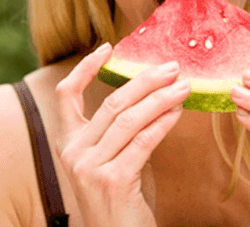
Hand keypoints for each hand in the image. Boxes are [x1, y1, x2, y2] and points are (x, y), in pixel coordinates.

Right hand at [55, 43, 189, 226]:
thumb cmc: (120, 202)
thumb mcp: (111, 162)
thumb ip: (119, 133)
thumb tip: (150, 95)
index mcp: (68, 143)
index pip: (66, 95)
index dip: (85, 68)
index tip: (107, 47)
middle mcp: (74, 152)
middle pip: (111, 102)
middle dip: (145, 80)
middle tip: (172, 67)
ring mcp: (90, 167)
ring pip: (129, 118)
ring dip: (161, 98)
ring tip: (183, 86)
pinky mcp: (113, 180)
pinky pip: (143, 141)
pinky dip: (163, 122)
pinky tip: (178, 112)